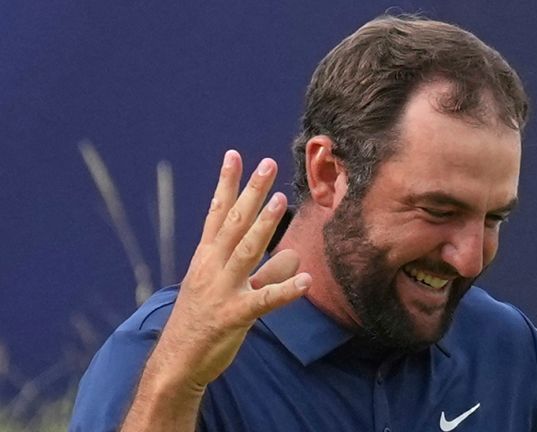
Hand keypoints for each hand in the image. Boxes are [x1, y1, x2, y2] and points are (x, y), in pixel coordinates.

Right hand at [151, 150, 310, 391]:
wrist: (177, 362)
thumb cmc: (203, 322)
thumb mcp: (228, 290)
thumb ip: (264, 272)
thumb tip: (294, 256)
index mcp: (206, 258)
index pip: (217, 213)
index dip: (227, 184)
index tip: (235, 156)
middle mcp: (211, 267)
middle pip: (233, 223)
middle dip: (251, 192)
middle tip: (266, 164)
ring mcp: (221, 290)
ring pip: (246, 252)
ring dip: (264, 225)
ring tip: (281, 200)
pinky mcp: (234, 316)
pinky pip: (264, 300)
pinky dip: (284, 289)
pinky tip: (305, 281)